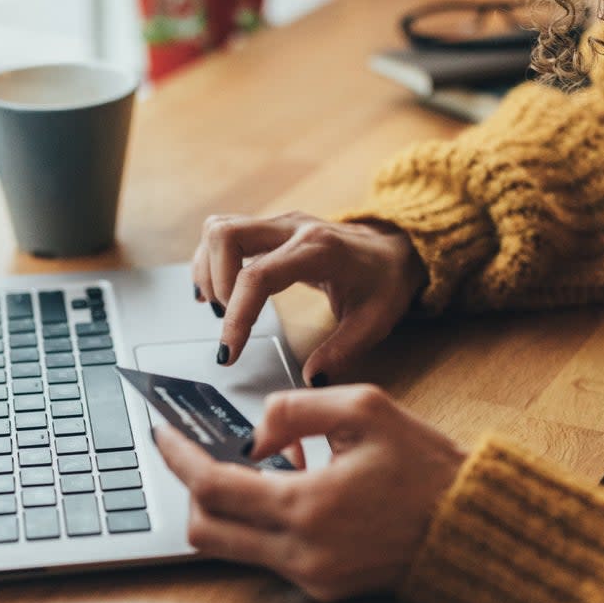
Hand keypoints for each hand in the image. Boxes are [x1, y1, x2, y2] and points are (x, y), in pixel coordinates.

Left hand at [153, 385, 465, 601]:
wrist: (475, 529)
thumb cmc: (428, 467)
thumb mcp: (365, 409)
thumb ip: (294, 409)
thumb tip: (253, 435)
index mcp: (307, 507)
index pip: (212, 488)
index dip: (178, 458)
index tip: (161, 434)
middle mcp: (301, 553)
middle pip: (205, 530)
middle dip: (191, 489)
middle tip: (197, 453)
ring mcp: (310, 577)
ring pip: (230, 547)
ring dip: (227, 506)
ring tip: (258, 466)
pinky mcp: (323, 589)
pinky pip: (265, 556)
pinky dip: (260, 522)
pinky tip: (290, 489)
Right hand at [191, 212, 425, 384]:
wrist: (394, 248)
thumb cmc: (384, 282)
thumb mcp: (375, 322)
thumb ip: (343, 351)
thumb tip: (311, 379)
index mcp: (319, 250)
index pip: (258, 276)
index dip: (237, 316)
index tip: (229, 352)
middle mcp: (292, 228)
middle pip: (226, 235)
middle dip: (215, 283)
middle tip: (228, 320)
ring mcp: (278, 223)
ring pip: (219, 229)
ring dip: (209, 270)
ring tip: (222, 307)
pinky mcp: (268, 227)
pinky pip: (224, 232)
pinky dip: (211, 261)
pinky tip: (217, 291)